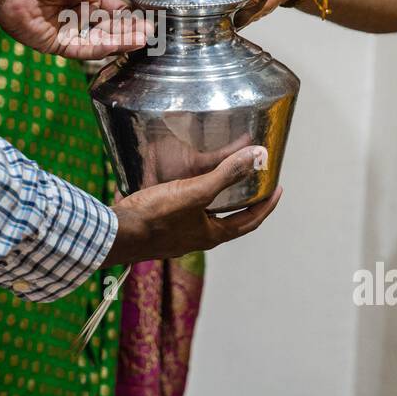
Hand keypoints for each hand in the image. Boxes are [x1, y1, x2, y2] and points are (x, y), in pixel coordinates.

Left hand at [0, 0, 161, 59]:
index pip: (118, 7)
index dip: (136, 12)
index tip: (155, 15)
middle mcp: (79, 11)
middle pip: (112, 26)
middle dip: (133, 29)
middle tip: (153, 31)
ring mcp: (69, 30)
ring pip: (102, 40)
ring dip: (123, 39)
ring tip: (144, 38)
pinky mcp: (57, 45)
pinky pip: (84, 50)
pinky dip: (104, 48)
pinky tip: (121, 43)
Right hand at [105, 146, 282, 264]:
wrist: (118, 233)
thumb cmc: (156, 216)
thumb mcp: (195, 191)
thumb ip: (226, 174)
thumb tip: (257, 157)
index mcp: (212, 234)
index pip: (250, 221)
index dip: (267, 205)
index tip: (278, 189)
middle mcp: (198, 239)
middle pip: (231, 221)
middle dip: (244, 203)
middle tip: (254, 185)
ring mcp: (179, 237)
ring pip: (207, 219)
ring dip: (219, 203)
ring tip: (222, 183)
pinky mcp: (161, 231)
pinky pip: (186, 216)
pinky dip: (194, 202)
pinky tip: (184, 190)